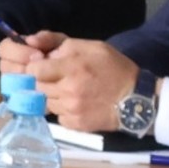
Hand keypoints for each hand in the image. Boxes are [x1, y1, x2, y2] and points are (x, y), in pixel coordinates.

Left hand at [17, 30, 140, 131]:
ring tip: (68, 90)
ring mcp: (71, 110)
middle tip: (56, 78)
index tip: (42, 66)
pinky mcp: (75, 125)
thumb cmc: (115, 68)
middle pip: (37, 87)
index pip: (34, 70)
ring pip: (45, 102)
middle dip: (43, 81)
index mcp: (73, 68)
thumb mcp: (92, 46)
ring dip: (52, 96)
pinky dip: (62, 110)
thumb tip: (31, 43)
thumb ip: (61, 43)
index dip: (35, 67)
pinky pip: (57, 116)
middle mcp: (68, 91)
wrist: (136, 99)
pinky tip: (75, 104)